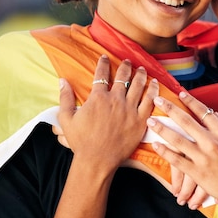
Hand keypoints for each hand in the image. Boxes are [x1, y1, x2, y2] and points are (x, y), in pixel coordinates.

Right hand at [57, 55, 158, 172]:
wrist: (97, 160)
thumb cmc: (81, 141)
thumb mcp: (66, 119)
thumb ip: (65, 98)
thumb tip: (62, 80)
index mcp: (98, 98)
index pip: (101, 75)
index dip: (103, 63)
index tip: (105, 57)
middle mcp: (115, 100)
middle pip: (123, 77)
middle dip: (126, 66)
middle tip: (128, 61)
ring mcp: (129, 110)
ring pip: (138, 85)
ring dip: (140, 74)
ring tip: (142, 68)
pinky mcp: (140, 120)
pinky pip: (150, 101)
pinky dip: (153, 90)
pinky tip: (155, 83)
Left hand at [147, 92, 217, 212]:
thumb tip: (216, 115)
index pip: (203, 112)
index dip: (190, 101)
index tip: (180, 94)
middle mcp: (211, 142)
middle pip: (186, 121)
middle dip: (170, 108)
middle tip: (158, 99)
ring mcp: (203, 157)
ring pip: (177, 139)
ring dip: (162, 128)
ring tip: (150, 120)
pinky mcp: (197, 172)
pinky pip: (177, 160)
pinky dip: (165, 151)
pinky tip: (156, 144)